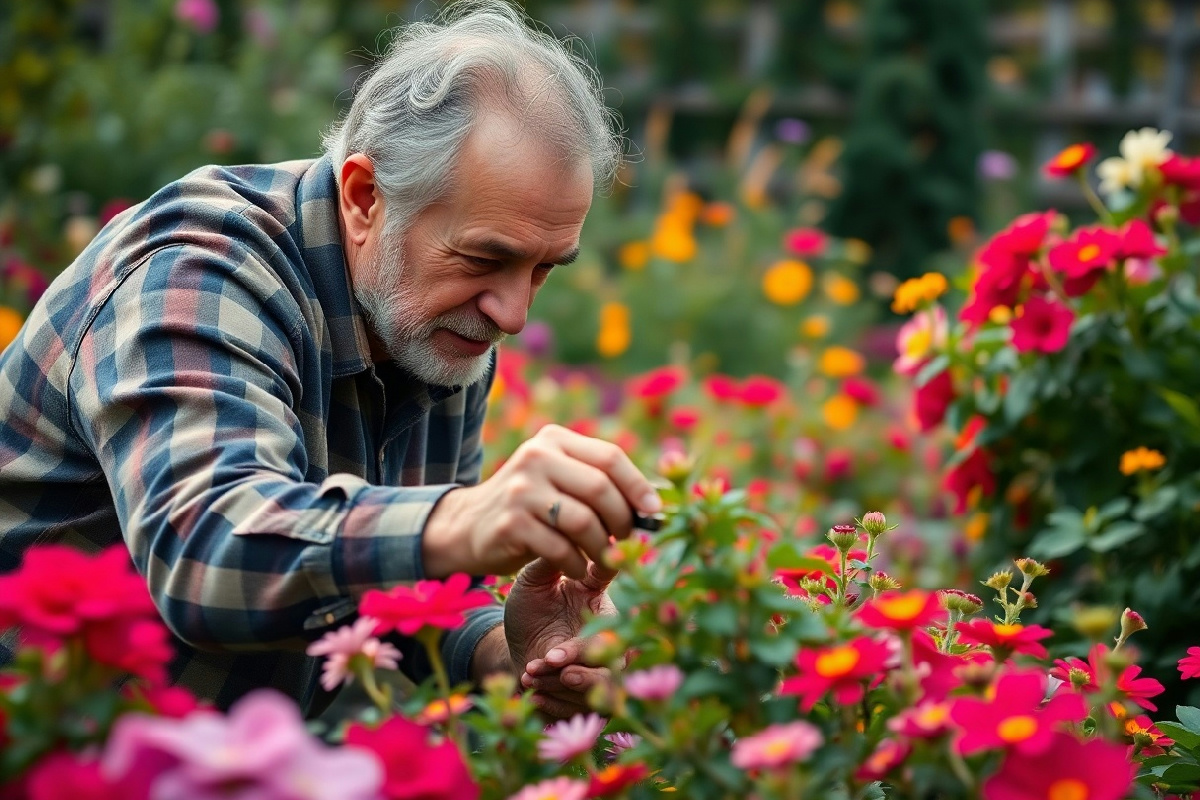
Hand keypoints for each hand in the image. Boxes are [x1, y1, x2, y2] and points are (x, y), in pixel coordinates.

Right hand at [422, 424, 660, 578]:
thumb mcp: (558, 479)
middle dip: (623, 521)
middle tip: (627, 543)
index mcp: (555, 440)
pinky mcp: (510, 523)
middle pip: (600, 488)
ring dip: (603, 548)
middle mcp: (536, 457)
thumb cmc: (530, 506)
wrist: (467, 526)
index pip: (610, 457)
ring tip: (604, 560)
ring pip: (584, 521)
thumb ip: (596, 483)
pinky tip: (577, 569)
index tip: (654, 513)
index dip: (638, 486)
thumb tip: (652, 507)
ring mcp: (520, 489)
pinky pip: (561, 549)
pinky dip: (578, 564)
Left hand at [503, 556, 620, 718]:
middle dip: (583, 660)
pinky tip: (535, 694)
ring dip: (566, 685)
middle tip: (550, 659)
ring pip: (604, 684)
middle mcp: (609, 633)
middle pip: (615, 653)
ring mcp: (603, 666)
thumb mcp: (531, 584)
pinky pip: (588, 709)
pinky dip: (558, 704)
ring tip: (533, 674)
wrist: (513, 651)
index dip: (601, 609)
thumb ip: (548, 562)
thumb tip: (562, 532)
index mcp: (600, 599)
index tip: (573, 611)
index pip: (614, 603)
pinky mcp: (592, 695)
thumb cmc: (528, 612)